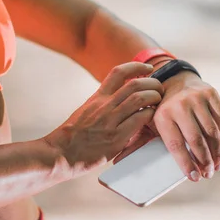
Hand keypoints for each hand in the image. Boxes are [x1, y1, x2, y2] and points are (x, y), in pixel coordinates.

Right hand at [43, 62, 164, 176]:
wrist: (60, 153)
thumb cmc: (72, 136)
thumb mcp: (85, 112)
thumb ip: (101, 105)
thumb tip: (117, 103)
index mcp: (97, 97)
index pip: (118, 72)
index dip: (136, 66)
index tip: (148, 68)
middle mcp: (104, 105)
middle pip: (134, 84)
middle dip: (152, 83)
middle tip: (159, 89)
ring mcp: (110, 120)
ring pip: (140, 98)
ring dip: (154, 98)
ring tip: (158, 102)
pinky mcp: (116, 137)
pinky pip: (140, 119)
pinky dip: (150, 115)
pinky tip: (152, 118)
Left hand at [112, 71, 219, 181]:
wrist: (172, 78)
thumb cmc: (159, 108)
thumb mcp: (147, 121)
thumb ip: (136, 140)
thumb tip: (117, 161)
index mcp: (161, 115)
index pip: (175, 145)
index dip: (186, 163)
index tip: (193, 178)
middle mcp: (179, 105)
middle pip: (196, 140)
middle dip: (205, 162)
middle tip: (208, 175)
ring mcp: (197, 99)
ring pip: (212, 132)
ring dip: (218, 153)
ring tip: (218, 167)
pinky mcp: (211, 94)